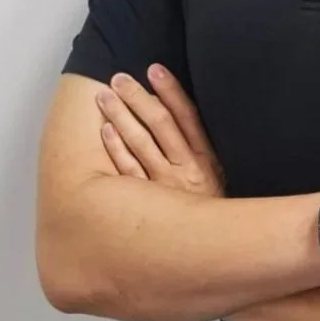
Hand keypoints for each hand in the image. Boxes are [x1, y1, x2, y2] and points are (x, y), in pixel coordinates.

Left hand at [96, 65, 224, 197]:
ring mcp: (165, 187)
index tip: (154, 69)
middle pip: (160, 124)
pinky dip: (116, 149)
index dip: (170, 91)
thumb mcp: (214, 176)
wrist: (212, 252)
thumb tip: (177, 112)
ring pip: (140, 144)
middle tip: (118, 78)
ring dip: (121, 117)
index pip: (187, 116)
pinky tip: (105, 131)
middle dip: (138, 98)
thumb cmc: (208, 209)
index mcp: (205, 159)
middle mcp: (186, 169)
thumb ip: (198, 149)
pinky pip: (128, 173)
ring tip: (105, 97)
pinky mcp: (148, 204)